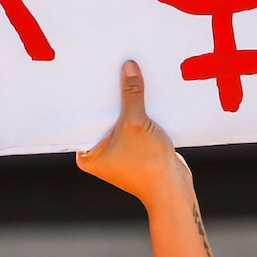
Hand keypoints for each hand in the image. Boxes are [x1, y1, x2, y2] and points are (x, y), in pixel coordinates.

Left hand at [77, 63, 187, 206]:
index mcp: (87, 153)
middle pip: (102, 115)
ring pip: (119, 117)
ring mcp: (118, 150)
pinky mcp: (135, 148)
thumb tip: (128, 67)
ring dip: (126, 101)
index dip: (87, 96)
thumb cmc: (148, 165)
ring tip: (128, 73)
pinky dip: (139, 110)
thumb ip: (131, 94)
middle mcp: (99, 152)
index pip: (82, 117)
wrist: (173, 189)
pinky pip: (133, 122)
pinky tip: (145, 92)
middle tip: (109, 66)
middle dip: (108, 95)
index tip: (88, 71)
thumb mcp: (136, 122)